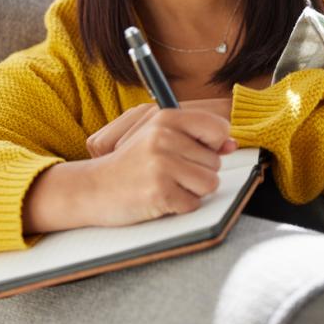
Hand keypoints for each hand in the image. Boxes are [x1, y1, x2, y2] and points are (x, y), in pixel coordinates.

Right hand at [86, 106, 235, 226]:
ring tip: (166, 184)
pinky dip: (180, 206)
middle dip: (198, 172)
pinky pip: (193, 203)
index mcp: (165, 117)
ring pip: (209, 183)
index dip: (214, 144)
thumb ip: (196, 138)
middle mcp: (163, 137)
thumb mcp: (159, 138)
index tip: (195, 150)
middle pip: (216, 162)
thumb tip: (231, 144)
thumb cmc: (131, 164)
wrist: (92, 188)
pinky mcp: (159, 191)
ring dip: (191, 191)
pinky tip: (160, 197)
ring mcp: (161, 164)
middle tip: (168, 172)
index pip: (218, 127)